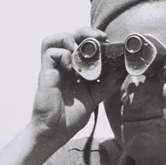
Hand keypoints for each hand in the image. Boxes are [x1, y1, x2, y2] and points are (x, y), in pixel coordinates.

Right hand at [30, 28, 116, 142]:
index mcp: (74, 70)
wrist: (55, 132)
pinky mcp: (45, 73)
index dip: (94, 39)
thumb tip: (120, 72)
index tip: (107, 40)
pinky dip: (63, 54)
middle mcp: (63, 66)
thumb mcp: (94, 98)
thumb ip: (105, 85)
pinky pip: (50, 52)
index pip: (82, 45)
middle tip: (100, 37)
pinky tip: (71, 67)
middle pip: (70, 36)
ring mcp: (53, 69)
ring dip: (70, 38)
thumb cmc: (70, 117)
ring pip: (55, 39)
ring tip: (81, 50)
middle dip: (85, 32)